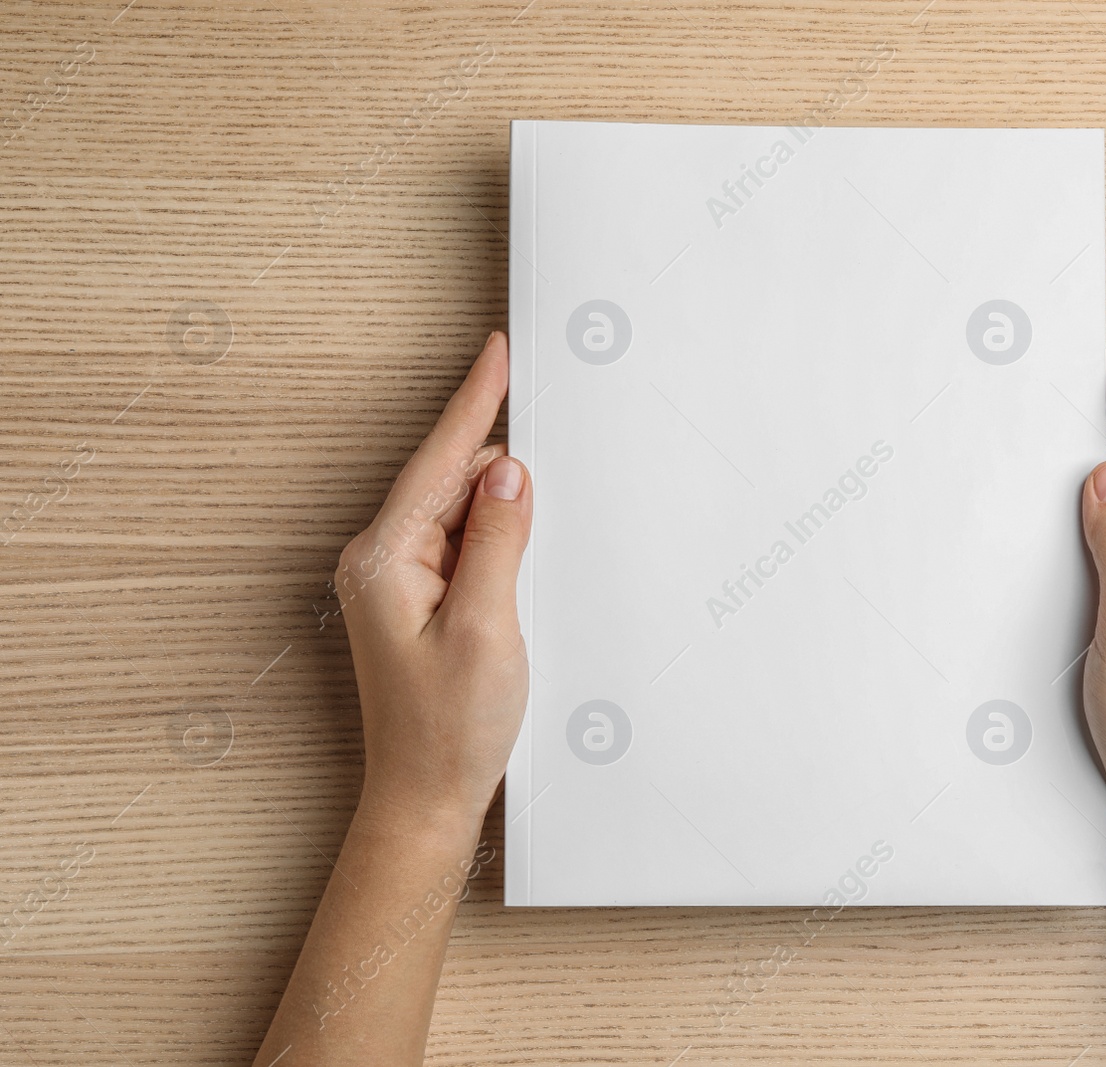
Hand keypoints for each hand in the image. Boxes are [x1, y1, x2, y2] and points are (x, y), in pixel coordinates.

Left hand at [334, 332, 530, 830]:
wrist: (425, 796)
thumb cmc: (449, 727)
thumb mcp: (486, 626)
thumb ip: (497, 542)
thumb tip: (508, 473)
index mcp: (387, 558)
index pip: (440, 460)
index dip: (475, 401)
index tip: (496, 350)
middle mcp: (383, 559)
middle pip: (450, 478)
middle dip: (500, 454)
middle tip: (549, 412)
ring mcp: (398, 579)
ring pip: (460, 509)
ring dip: (502, 502)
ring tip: (544, 499)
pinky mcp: (419, 598)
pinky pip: (462, 542)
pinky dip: (497, 534)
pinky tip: (526, 541)